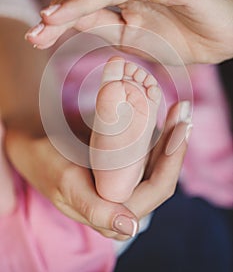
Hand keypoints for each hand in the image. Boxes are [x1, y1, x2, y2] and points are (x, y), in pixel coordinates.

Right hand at [5, 101, 191, 239]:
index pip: (156, 190)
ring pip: (158, 162)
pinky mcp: (123, 167)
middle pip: (162, 173)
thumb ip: (96, 210)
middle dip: (176, 143)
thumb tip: (130, 226)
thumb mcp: (67, 185)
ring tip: (179, 110)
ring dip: (170, 135)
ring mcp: (125, 183)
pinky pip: (147, 152)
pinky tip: (164, 116)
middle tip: (182, 112)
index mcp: (114, 215)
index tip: (180, 129)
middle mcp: (125, 201)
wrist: (34, 148)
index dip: (173, 161)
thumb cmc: (47, 165)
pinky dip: (158, 133)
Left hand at [26, 0, 232, 63]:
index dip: (59, 20)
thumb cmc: (180, 40)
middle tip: (36, 32)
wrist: (222, 41)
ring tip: (51, 16)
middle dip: (60, 11)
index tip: (35, 39)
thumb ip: (105, 27)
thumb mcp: (134, 41)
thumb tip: (71, 23)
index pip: (85, 5)